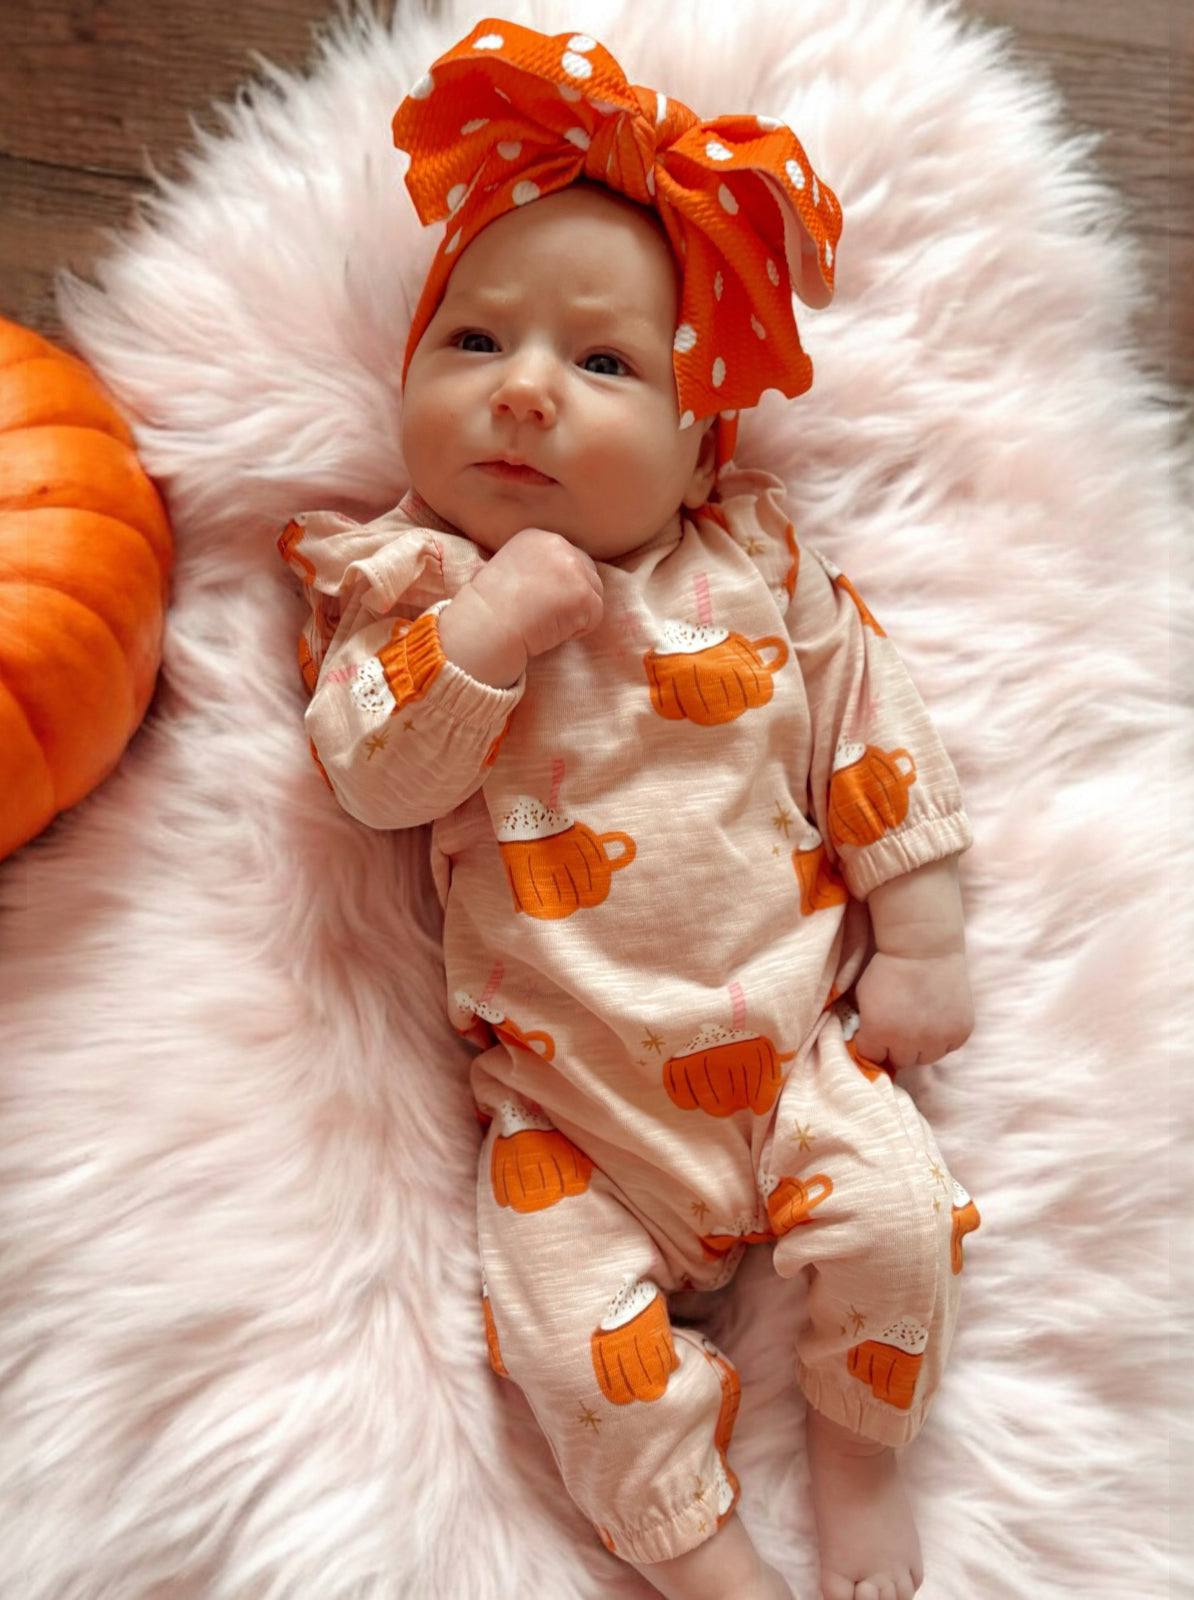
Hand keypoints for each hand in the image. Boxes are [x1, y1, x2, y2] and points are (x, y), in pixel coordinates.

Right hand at [438, 528, 603, 686]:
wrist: (488, 623)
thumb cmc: (488, 607)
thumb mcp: (505, 568)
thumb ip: (532, 566)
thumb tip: (547, 582)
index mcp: (538, 537)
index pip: (569, 559)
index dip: (560, 586)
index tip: (539, 601)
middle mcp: (559, 546)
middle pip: (588, 574)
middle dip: (574, 597)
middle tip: (546, 614)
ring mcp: (574, 569)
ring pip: (594, 595)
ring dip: (576, 614)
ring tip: (546, 621)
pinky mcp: (584, 594)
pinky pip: (595, 617)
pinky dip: (578, 630)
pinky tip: (552, 629)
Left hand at [853, 949, 973, 1070]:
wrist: (924, 949)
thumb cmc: (887, 969)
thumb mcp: (863, 998)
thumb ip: (866, 1025)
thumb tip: (868, 1044)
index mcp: (879, 1033)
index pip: (873, 1057)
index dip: (873, 1043)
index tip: (876, 1032)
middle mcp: (908, 1042)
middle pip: (900, 1061)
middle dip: (897, 1047)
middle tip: (899, 1028)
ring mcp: (937, 1039)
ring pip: (926, 1057)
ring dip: (921, 1046)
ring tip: (919, 1024)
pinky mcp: (960, 1032)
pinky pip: (949, 1047)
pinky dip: (943, 1038)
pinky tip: (937, 1019)